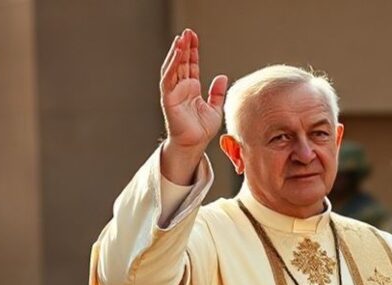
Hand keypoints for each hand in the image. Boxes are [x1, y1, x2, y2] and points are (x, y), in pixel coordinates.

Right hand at [159, 29, 228, 184]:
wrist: (195, 145)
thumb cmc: (202, 130)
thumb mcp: (215, 108)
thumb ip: (218, 93)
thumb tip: (223, 76)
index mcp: (191, 89)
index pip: (191, 66)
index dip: (192, 51)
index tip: (194, 37)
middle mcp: (181, 88)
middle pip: (181, 63)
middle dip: (184, 47)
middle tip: (188, 32)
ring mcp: (173, 93)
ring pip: (173, 68)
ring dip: (176, 53)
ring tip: (181, 39)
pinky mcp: (168, 99)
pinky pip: (169, 79)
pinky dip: (172, 66)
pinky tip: (177, 55)